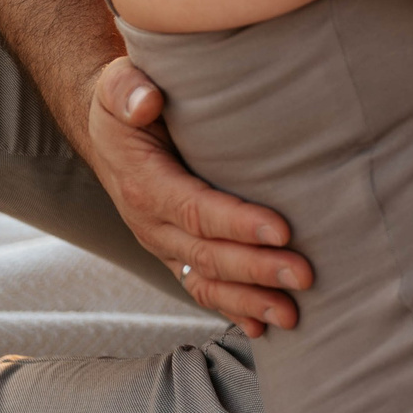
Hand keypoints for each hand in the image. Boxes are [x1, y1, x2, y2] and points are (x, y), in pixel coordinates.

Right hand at [83, 57, 314, 336]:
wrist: (107, 129)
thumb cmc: (124, 100)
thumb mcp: (116, 83)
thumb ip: (128, 88)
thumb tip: (147, 101)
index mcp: (144, 184)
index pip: (196, 209)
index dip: (238, 223)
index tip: (283, 230)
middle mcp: (150, 223)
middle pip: (207, 253)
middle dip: (257, 269)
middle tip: (305, 276)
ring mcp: (161, 242)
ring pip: (204, 280)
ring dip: (249, 300)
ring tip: (293, 315)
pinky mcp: (173, 251)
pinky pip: (199, 286)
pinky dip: (230, 309)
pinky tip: (262, 328)